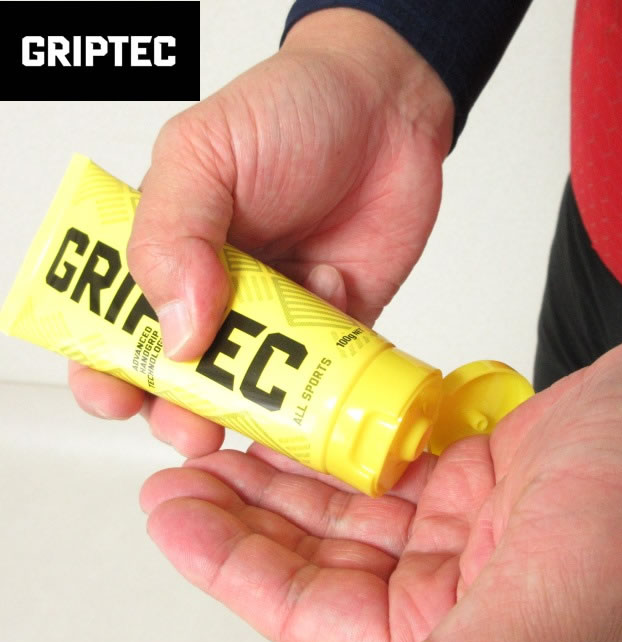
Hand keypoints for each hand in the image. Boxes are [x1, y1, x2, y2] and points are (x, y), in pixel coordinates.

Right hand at [68, 8, 453, 455]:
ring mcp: (278, 316)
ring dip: (251, 410)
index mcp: (169, 254)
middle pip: (183, 376)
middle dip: (179, 410)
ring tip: (256, 409)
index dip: (108, 369)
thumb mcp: (204, 154)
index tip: (115, 394)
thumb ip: (174, 236)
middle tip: (190, 424)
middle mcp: (218, 293)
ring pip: (253, 389)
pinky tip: (331, 302)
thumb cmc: (289, 112)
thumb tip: (177, 330)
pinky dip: (321, 368)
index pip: (118, 327)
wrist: (385, 109)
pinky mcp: (335, 327)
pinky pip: (322, 373)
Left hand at [140, 333, 621, 641]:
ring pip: (343, 512)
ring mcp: (464, 530)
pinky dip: (335, 446)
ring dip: (280, 480)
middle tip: (180, 478)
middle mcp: (459, 594)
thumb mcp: (564, 592)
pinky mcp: (472, 476)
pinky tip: (295, 427)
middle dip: (242, 522)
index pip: (320, 615)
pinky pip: (381, 465)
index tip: (179, 519)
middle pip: (319, 561)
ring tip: (218, 446)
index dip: (238, 569)